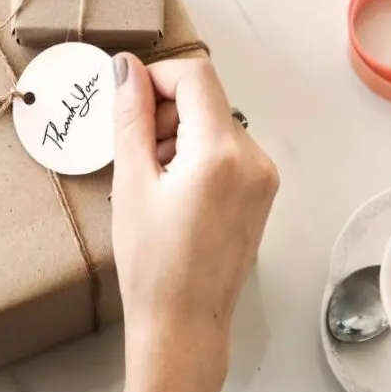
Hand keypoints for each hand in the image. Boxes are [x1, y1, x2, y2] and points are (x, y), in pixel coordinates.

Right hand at [111, 54, 278, 341]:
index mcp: (222, 153)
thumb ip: (131, 117)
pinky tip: (174, 192)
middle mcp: (254, 159)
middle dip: (165, 113)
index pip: (195, 76)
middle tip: (136, 155)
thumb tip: (127, 67)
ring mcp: (263, 178)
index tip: (128, 100)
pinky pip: (226, 151)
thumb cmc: (152, 262)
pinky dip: (196, 156)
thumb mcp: (131, 182)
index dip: (156, 77)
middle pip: (205, 100)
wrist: (183, 324)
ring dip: (178, 136)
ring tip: (153, 182)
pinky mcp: (262, 194)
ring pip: (214, 124)